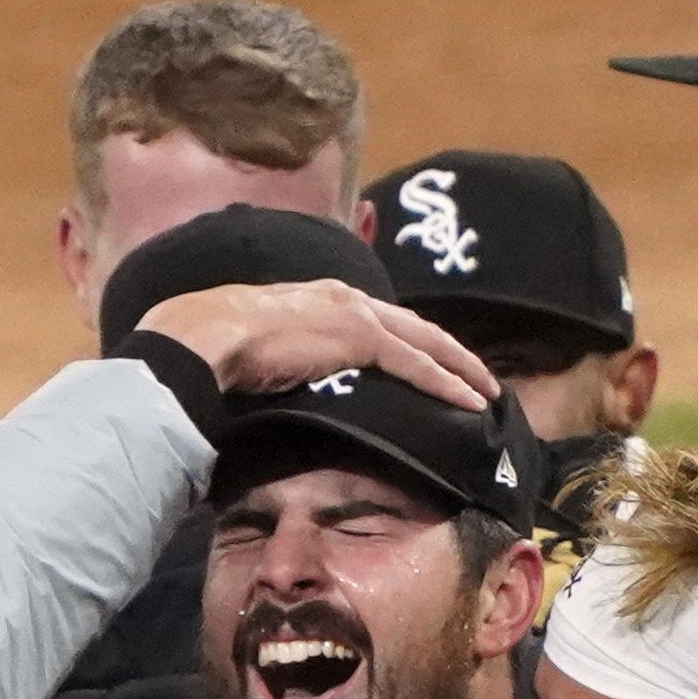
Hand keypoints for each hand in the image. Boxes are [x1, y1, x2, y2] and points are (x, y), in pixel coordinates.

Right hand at [140, 280, 497, 411]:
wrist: (212, 335)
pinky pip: (416, 363)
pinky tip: (468, 400)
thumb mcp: (265, 346)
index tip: (435, 363)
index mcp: (325, 298)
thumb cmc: (222, 347)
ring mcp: (357, 315)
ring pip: (426, 342)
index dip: (414, 343)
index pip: (382, 321)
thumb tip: (283, 381)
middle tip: (480, 377)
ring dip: (460, 367)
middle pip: (415, 327)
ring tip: (486, 392)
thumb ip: (289, 355)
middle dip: (451, 352)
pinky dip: (446, 382)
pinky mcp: (361, 338)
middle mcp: (348, 297)